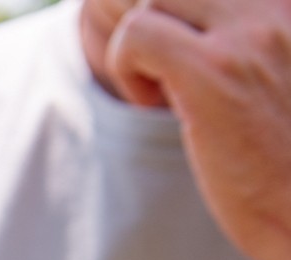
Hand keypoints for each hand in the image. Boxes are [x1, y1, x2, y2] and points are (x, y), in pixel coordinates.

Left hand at [86, 0, 290, 259]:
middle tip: (163, 74)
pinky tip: (157, 105)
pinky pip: (137, 34)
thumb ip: (245, 49)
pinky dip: (127, 66)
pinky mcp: (216, 74)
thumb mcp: (282, 78)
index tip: (179, 62)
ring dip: (138, 43)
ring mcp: (252, 35)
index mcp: (287, 8)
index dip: (179, 15)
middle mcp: (279, 7)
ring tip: (164, 92)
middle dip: (153, 21)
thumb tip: (186, 40)